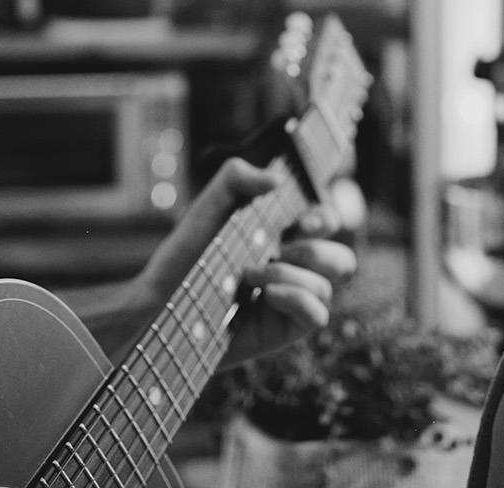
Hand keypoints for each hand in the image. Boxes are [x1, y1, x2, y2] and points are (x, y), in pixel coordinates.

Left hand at [132, 157, 357, 369]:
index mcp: (283, 235)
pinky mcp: (284, 328)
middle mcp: (292, 268)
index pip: (326, 223)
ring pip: (327, 286)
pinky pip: (318, 315)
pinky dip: (298, 299)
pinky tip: (267, 296)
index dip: (324, 218)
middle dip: (318, 251)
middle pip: (341, 259)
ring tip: (249, 275)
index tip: (298, 222)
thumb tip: (277, 179)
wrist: (161, 299)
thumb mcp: (209, 203)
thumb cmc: (186, 252)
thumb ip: (238, 175)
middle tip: (280, 248)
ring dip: (289, 275)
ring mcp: (290, 300)